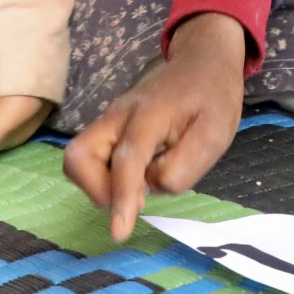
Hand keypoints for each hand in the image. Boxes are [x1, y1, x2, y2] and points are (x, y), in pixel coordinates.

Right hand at [63, 14, 245, 242]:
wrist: (203, 60)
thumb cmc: (213, 97)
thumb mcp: (215, 135)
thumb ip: (183, 167)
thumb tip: (149, 187)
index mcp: (149, 113)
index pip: (126, 160)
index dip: (121, 198)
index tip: (119, 233)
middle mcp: (119, 115)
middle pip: (79, 156)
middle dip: (96, 189)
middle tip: (134, 200)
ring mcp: (110, 120)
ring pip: (79, 158)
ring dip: (100, 185)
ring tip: (138, 190)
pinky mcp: (110, 127)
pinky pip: (93, 158)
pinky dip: (106, 177)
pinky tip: (137, 179)